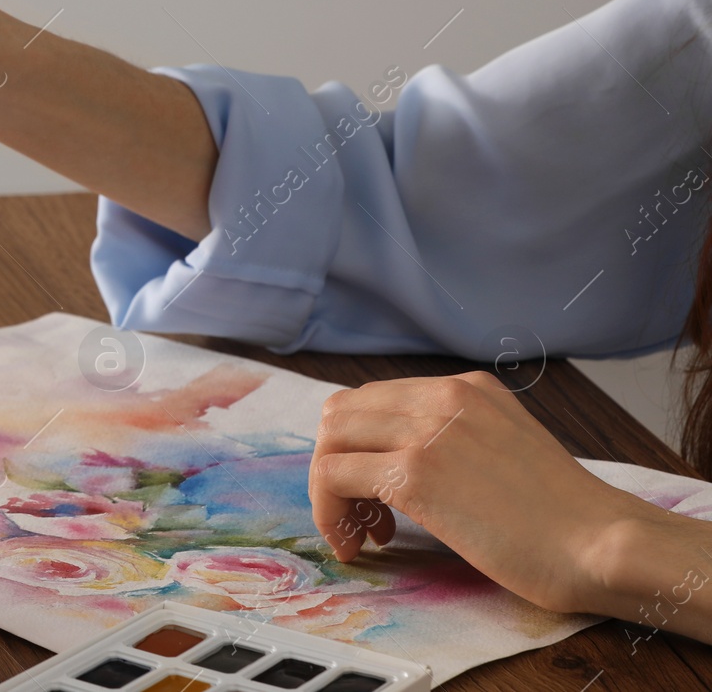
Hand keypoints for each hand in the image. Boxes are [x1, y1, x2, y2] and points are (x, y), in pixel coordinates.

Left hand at [310, 371, 661, 614]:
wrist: (601, 543)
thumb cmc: (564, 516)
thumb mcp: (506, 446)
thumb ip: (457, 438)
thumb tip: (396, 460)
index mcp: (466, 387)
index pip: (374, 399)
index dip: (361, 447)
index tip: (376, 493)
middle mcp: (442, 395)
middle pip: (342, 415)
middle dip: (338, 465)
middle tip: (365, 516)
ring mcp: (425, 430)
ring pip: (330, 443)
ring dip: (331, 492)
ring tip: (364, 533)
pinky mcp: (415, 473)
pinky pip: (333, 478)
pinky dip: (331, 512)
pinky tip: (361, 543)